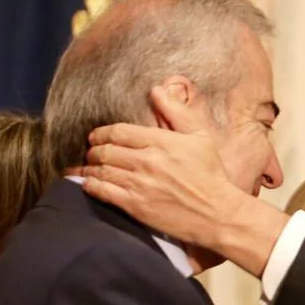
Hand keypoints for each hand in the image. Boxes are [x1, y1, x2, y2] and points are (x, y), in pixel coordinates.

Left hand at [78, 87, 286, 275]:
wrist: (218, 214)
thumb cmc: (211, 175)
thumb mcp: (200, 137)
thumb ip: (177, 112)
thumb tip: (156, 90)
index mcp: (161, 142)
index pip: (118, 131)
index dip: (102, 133)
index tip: (96, 136)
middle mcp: (147, 161)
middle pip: (106, 150)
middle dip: (93, 150)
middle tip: (91, 152)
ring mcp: (140, 184)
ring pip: (101, 170)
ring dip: (89, 167)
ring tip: (86, 167)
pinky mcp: (136, 206)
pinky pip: (103, 191)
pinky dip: (91, 185)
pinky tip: (89, 183)